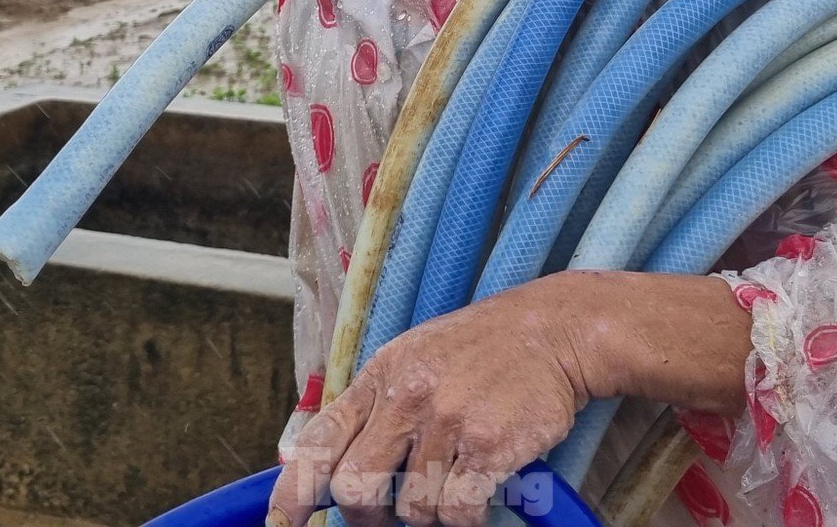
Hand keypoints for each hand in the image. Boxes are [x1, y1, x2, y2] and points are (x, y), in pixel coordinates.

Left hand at [270, 275, 587, 526]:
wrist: (554, 330)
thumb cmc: (485, 351)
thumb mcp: (416, 361)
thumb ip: (375, 409)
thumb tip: (325, 467)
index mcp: (381, 376)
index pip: (320, 442)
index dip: (294, 492)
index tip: (282, 523)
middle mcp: (406, 396)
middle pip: (355, 488)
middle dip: (369, 516)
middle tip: (393, 514)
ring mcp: (447, 420)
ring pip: (411, 509)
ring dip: (431, 514)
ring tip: (455, 486)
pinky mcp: (487, 446)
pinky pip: (456, 513)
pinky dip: (465, 522)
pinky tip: (479, 500)